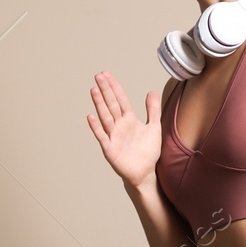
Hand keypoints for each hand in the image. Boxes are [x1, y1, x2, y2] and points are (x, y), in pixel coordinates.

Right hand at [85, 71, 161, 188]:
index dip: (114, 87)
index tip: (106, 74)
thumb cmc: (148, 152)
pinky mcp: (110, 149)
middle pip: (111, 105)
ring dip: (99, 103)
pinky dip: (96, 127)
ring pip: (105, 117)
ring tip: (94, 90)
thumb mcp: (154, 127)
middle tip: (98, 76)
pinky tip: (91, 117)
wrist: (146, 172)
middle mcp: (119, 126)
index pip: (120, 99)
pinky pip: (102, 136)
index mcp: (129, 120)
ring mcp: (113, 136)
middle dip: (105, 90)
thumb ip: (153, 110)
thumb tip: (151, 91)